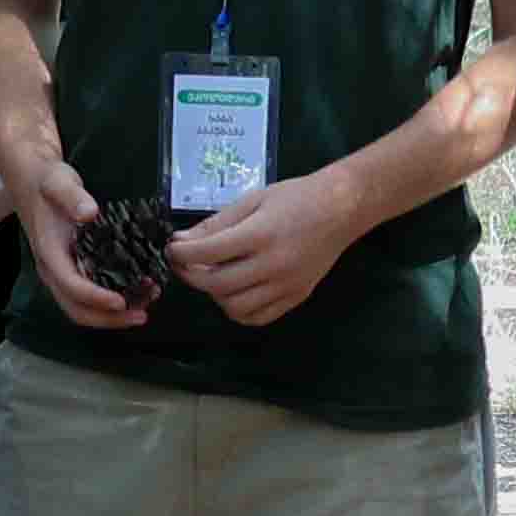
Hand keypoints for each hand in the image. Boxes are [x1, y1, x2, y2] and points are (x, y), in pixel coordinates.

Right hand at [14, 157, 159, 331]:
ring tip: (144, 307)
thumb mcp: (59, 183)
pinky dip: (110, 302)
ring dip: (112, 315)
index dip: (96, 298)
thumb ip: (73, 197)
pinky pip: (89, 296)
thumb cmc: (47, 183)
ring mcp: (62, 272)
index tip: (121, 301)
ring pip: (83, 308)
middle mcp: (54, 269)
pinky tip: (135, 293)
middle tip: (141, 315)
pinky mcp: (73, 269)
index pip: (71, 286)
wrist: (33, 181)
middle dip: (108, 318)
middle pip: (77, 309)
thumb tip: (89, 213)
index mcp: (50, 253)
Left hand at [167, 160, 365, 328]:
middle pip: (217, 285)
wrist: (342, 209)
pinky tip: (234, 291)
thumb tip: (182, 241)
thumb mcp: (253, 200)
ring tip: (212, 275)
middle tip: (184, 264)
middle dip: (191, 276)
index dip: (181, 253)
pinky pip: (258, 318)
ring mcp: (287, 285)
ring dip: (214, 294)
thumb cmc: (296, 198)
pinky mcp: (296, 297)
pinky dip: (239, 310)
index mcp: (261, 234)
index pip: (208, 252)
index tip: (173, 247)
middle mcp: (274, 265)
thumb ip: (217, 224)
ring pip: (235, 307)